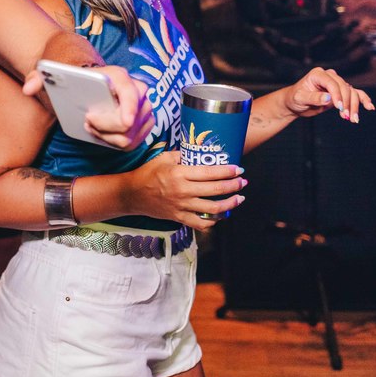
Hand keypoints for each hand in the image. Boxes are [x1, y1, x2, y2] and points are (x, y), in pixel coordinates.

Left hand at [24, 64, 152, 149]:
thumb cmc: (70, 78)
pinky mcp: (142, 122)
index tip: (125, 122)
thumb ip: (38, 78)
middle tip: (87, 121)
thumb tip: (28, 88)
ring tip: (91, 126)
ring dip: (110, 137)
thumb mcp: (51, 75)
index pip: (131, 90)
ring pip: (132, 133)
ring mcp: (141, 107)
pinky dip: (117, 143)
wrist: (86, 81)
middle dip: (107, 127)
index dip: (131, 106)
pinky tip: (101, 134)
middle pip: (130, 119)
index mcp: (117, 76)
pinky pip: (135, 141)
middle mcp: (135, 90)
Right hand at [125, 150, 245, 229]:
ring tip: (239, 199)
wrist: (132, 194)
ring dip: (230, 204)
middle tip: (242, 182)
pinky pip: (201, 223)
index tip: (238, 169)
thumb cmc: (147, 173)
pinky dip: (213, 222)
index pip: (210, 172)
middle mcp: (183, 190)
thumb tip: (198, 153)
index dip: (227, 171)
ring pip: (213, 209)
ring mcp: (182, 206)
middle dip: (234, 186)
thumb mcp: (162, 158)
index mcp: (179, 173)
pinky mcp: (179, 217)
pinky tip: (220, 216)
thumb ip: (181, 155)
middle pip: (216, 190)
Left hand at [282, 67, 374, 122]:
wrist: (295, 104)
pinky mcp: (341, 92)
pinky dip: (363, 100)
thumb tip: (328, 98)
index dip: (337, 95)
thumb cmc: (295, 99)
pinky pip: (355, 94)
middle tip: (346, 117)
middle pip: (345, 88)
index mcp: (318, 74)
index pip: (332, 83)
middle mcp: (329, 76)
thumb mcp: (300, 99)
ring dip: (355, 105)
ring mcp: (336, 84)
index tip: (339, 107)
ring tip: (353, 119)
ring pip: (352, 92)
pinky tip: (369, 107)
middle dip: (347, 103)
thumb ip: (314, 98)